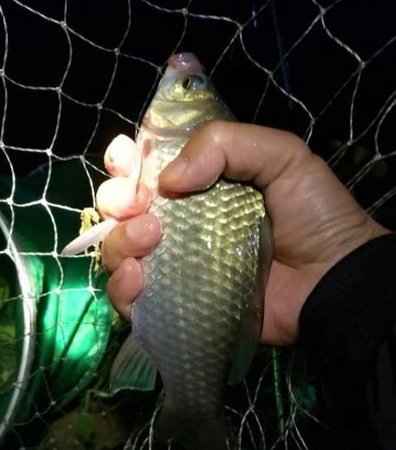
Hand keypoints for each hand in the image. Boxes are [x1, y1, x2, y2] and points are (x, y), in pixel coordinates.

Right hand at [98, 123, 389, 344]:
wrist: (333, 280)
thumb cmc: (313, 215)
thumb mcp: (282, 156)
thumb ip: (226, 144)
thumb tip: (167, 180)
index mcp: (200, 185)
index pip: (147, 168)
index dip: (126, 162)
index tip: (127, 162)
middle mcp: (180, 224)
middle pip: (122, 210)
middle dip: (117, 201)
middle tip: (138, 205)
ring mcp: (176, 266)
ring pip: (119, 251)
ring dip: (120, 241)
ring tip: (150, 239)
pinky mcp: (177, 306)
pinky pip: (131, 300)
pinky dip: (122, 287)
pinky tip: (138, 277)